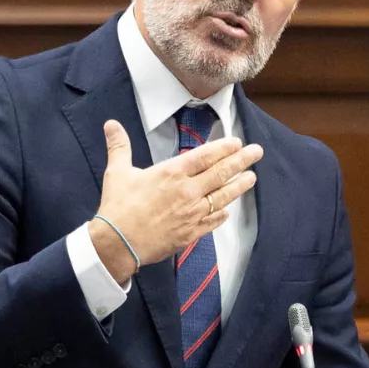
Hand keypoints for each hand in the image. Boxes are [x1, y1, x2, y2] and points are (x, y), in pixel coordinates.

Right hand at [89, 120, 262, 282]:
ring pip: (222, 197)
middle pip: (221, 173)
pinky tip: (228, 211)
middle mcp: (187, 191)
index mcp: (172, 173)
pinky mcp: (190, 233)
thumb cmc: (118, 207)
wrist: (118, 243)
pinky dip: (221, 215)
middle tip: (257, 152)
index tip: (237, 142)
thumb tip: (111, 124)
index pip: (205, 156)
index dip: (224, 148)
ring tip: (252, 177)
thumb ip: (119, 146)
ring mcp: (191, 213)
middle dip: (241, 161)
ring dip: (239, 186)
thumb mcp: (117, 172)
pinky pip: (212, 222)